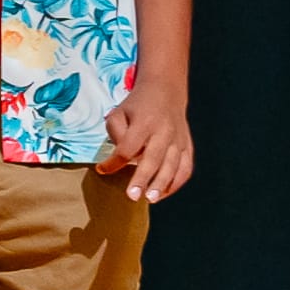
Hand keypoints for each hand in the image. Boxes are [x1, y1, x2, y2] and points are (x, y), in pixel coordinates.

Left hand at [102, 83, 193, 205]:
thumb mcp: (118, 113)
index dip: (115, 161)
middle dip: (143, 178)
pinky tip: (165, 193)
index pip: (128, 147)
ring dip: (162, 184)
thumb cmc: (137, 106)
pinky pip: (185, 167)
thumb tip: (122, 156)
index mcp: (144, 123)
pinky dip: (177, 182)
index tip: (102, 170)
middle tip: (133, 196)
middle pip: (153, 158)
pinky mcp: (187, 145)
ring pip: (173, 165)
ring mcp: (178, 139)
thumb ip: (116, 133)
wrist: (166, 91)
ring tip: (151, 199)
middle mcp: (164, 132)